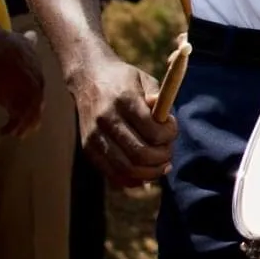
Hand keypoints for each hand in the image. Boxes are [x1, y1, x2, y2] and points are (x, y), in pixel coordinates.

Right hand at [0, 28, 44, 136]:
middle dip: (32, 118)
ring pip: (30, 117)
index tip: (28, 112)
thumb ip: (28, 43)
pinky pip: (17, 120)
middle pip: (37, 107)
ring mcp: (28, 96)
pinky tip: (4, 131)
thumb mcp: (21, 42)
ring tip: (15, 133)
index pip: (39, 93)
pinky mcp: (16, 103)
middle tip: (25, 129)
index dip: (33, 104)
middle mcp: (37, 87)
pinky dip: (12, 128)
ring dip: (23, 127)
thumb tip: (32, 35)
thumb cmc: (5, 46)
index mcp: (38, 75)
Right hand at [72, 50, 176, 186]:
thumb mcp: (144, 79)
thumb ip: (158, 98)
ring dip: (150, 173)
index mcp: (122, 100)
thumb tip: (165, 119)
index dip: (169, 135)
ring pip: (126, 168)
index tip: (171, 129)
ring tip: (161, 165)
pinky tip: (145, 173)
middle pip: (140, 153)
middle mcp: (105, 119)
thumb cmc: (123, 81)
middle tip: (168, 151)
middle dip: (162, 157)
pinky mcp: (88, 149)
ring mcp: (94, 137)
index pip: (152, 130)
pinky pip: (112, 174)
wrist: (88, 78)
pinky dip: (132, 179)